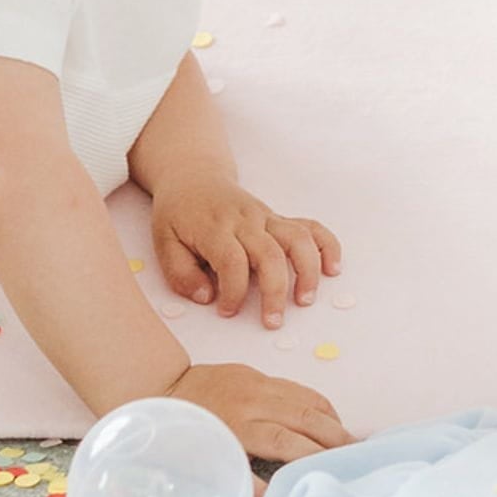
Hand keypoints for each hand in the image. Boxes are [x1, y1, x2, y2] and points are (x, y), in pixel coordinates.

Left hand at [150, 170, 341, 327]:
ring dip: (307, 270)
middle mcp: (245, 220)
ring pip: (296, 238)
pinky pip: (309, 226)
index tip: (226, 311)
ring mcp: (265, 217)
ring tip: (304, 299)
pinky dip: (326, 245)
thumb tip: (207, 297)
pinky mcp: (277, 218)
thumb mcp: (163, 241)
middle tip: (272, 321)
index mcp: (215, 227)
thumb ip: (181, 273)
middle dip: (275, 292)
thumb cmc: (178, 213)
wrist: (193, 175)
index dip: (233, 293)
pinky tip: (332, 268)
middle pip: (270, 254)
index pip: (232, 262)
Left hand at [165, 361, 354, 474]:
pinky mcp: (252, 372)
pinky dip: (314, 401)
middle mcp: (251, 400)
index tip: (332, 473)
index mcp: (238, 425)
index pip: (288, 444)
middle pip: (304, 417)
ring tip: (347, 439)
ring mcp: (253, 382)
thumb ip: (243, 480)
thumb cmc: (180, 433)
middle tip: (355, 455)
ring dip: (329, 418)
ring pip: (303, 397)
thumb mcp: (207, 462)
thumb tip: (272, 496)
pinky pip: (292, 386)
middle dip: (333, 437)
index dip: (314, 458)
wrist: (158, 386)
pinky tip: (324, 416)